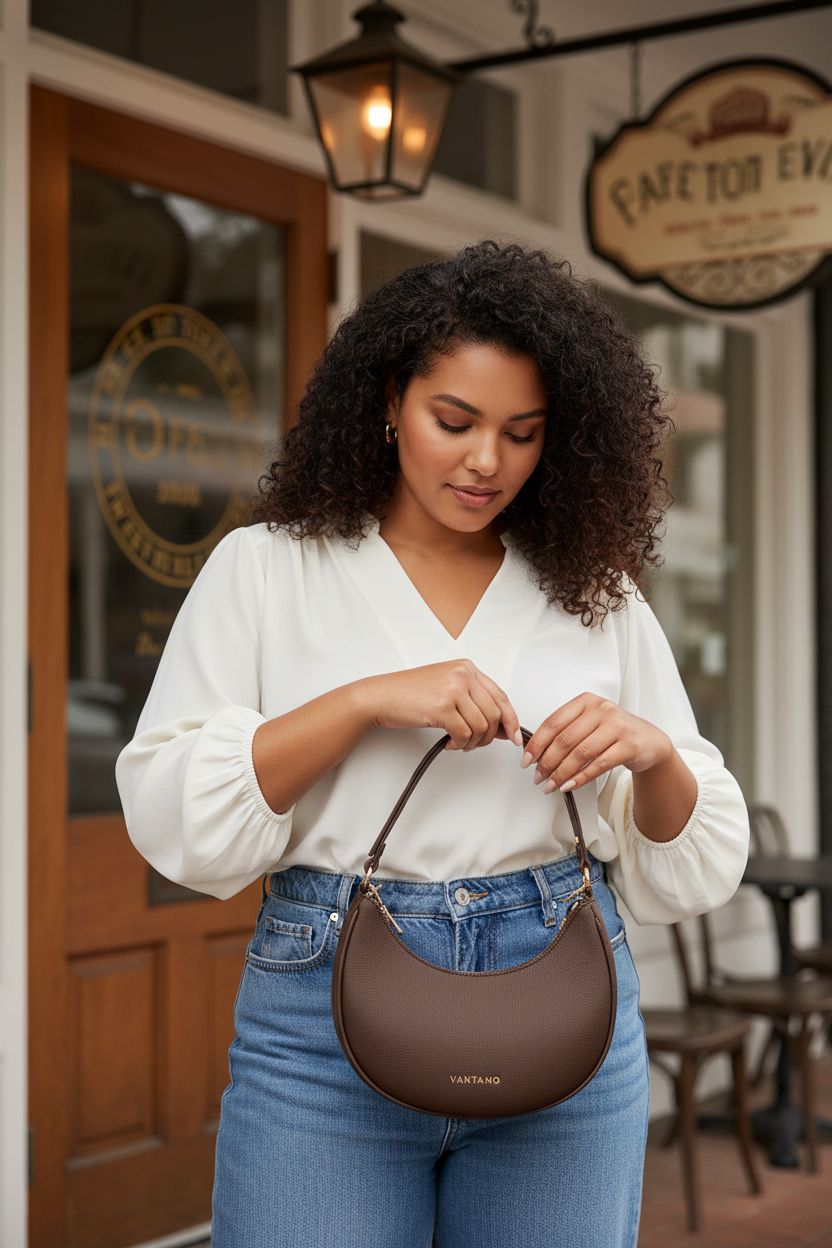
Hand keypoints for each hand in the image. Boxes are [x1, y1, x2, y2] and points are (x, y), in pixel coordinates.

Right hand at [360, 659, 522, 751]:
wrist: (380, 696)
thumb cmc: (409, 694)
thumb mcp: (447, 690)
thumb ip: (474, 703)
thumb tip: (502, 727)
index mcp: (466, 668)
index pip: (501, 696)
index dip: (511, 720)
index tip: (514, 737)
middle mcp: (462, 675)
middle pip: (494, 714)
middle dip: (488, 736)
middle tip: (475, 743)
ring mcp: (452, 689)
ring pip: (481, 726)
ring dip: (472, 742)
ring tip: (458, 742)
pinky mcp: (442, 707)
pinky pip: (464, 734)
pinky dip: (460, 743)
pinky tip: (449, 742)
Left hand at [520, 692, 672, 794]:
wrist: (650, 741)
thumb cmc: (614, 733)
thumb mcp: (590, 724)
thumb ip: (566, 732)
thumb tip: (535, 752)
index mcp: (586, 701)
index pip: (553, 722)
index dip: (536, 743)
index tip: (526, 760)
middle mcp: (601, 710)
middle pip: (565, 739)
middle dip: (546, 762)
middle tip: (537, 777)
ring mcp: (617, 726)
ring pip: (580, 753)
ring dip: (561, 773)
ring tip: (550, 785)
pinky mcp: (629, 745)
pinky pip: (598, 765)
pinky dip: (580, 778)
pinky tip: (569, 785)